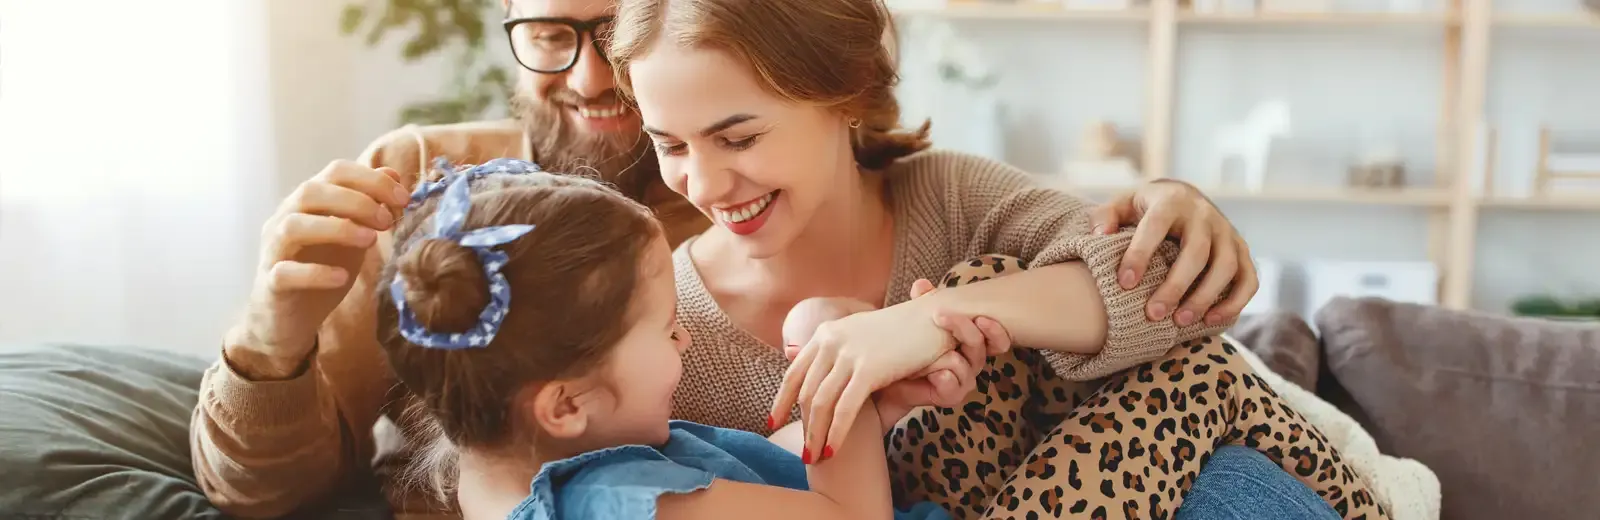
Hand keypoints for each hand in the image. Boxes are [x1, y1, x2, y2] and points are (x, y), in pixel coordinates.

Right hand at [230, 161, 410, 377]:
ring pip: (293, 226)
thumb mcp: (353, 234)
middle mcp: (286, 218)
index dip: (372, 179)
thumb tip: (394, 174)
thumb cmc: (322, 268)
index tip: (404, 199)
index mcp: (309, 202)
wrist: (288, 318)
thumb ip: (368, 205)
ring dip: (336, 228)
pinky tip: (342, 277)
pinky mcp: (271, 283)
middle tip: (388, 221)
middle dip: (356, 200)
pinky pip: (285, 272)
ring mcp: (274, 250)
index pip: (336, 172)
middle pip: (311, 191)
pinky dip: (315, 273)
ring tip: (371, 241)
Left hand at [769, 292, 994, 462]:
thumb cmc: (901, 329)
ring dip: (815, 435)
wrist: (933, 316)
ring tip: (814, 459)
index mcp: (826, 333)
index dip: (781, 401)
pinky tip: (832, 451)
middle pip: (804, 392)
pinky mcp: (869, 369)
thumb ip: (832, 349)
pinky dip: (836, 433)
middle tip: (802, 452)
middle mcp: (831, 341)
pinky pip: (845, 409)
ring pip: (821, 403)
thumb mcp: (857, 334)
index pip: (794, 373)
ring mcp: (849, 354)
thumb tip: (797, 356)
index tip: (772, 423)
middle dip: (801, 426)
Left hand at [1088, 179, 1257, 326]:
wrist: (1183, 198)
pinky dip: (1235, 302)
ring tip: (1181, 321)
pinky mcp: (1242, 250)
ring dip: (1205, 297)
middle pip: (1196, 252)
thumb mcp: (1122, 204)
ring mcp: (1227, 232)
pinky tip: (1212, 321)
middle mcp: (1204, 215)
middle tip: (1154, 314)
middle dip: (1175, 286)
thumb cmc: (1146, 209)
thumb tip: (1100, 235)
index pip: (1157, 226)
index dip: (1140, 254)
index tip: (1124, 282)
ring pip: (1226, 267)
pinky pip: (1248, 279)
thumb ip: (1105, 217)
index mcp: (1171, 201)